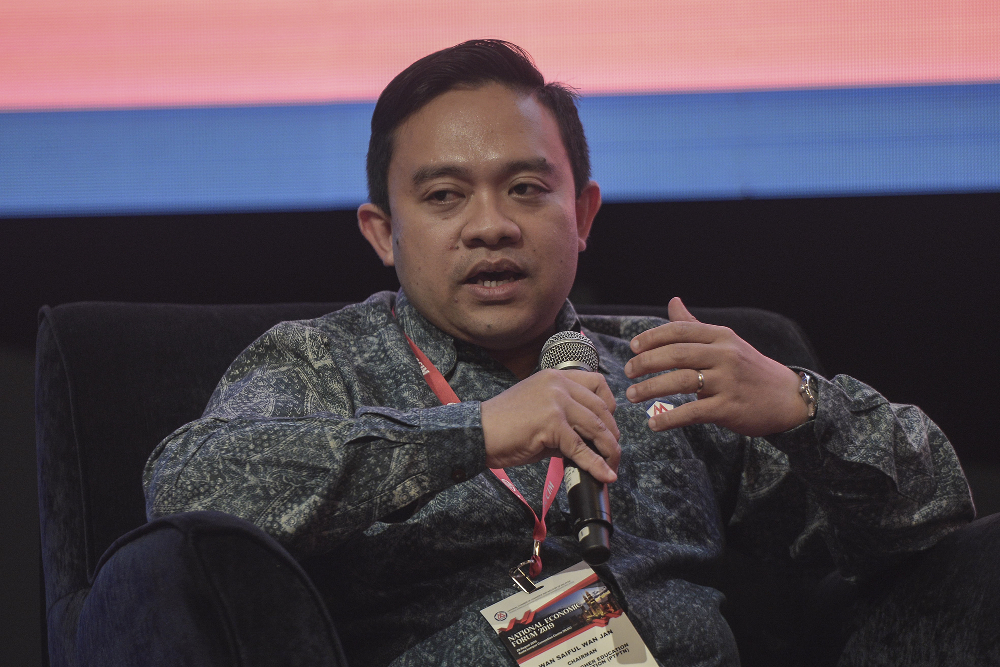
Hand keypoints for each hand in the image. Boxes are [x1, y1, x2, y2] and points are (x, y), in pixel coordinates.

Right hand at [481, 369, 620, 482]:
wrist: (478, 433)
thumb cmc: (504, 425)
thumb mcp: (540, 412)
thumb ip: (565, 418)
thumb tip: (590, 441)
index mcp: (555, 376)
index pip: (597, 383)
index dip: (610, 405)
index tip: (611, 423)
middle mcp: (558, 384)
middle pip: (601, 407)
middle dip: (612, 433)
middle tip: (613, 451)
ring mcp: (555, 402)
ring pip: (596, 427)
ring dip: (609, 449)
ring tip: (612, 465)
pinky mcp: (551, 423)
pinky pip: (581, 448)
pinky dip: (596, 464)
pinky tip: (604, 474)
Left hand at [624, 297, 809, 435]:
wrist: (787, 399)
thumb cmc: (749, 369)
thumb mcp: (725, 342)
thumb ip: (695, 325)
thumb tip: (672, 301)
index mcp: (721, 337)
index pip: (679, 330)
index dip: (652, 338)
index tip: (632, 347)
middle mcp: (725, 356)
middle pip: (676, 354)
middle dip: (646, 362)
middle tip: (627, 371)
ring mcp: (727, 382)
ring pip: (680, 382)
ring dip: (651, 389)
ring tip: (632, 396)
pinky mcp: (729, 408)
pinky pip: (692, 412)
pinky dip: (670, 418)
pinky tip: (654, 423)